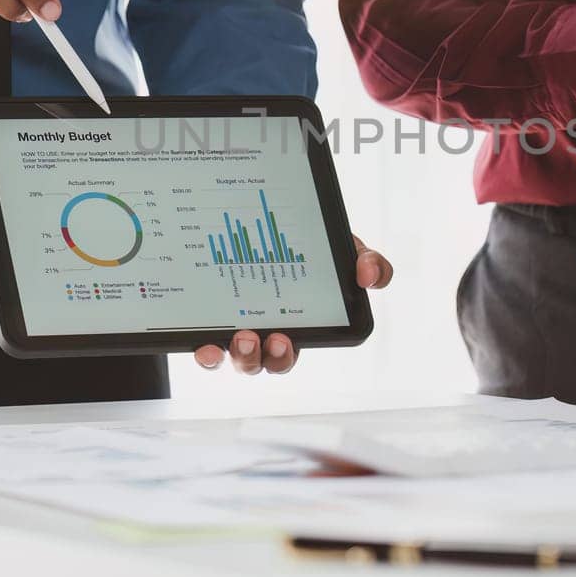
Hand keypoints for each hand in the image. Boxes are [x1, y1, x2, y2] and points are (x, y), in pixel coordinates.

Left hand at [193, 235, 392, 374]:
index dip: (286, 354)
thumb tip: (370, 275)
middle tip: (273, 339)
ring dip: (242, 356)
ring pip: (239, 357)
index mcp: (295, 323)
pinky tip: (204, 347)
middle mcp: (264, 331)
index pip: (291, 350)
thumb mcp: (341, 247)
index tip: (285, 339)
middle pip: (266, 360)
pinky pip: (208, 344)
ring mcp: (236, 325)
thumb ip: (366, 259)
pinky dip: (206, 352)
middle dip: (270, 357)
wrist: (265, 216)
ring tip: (243, 337)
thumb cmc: (308, 243)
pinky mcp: (210, 318)